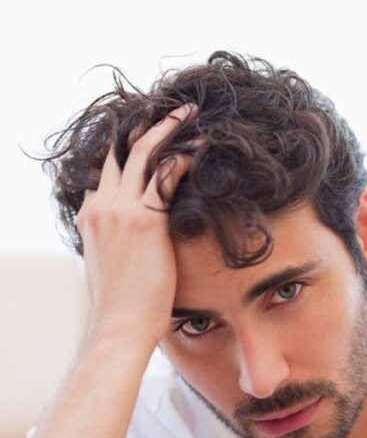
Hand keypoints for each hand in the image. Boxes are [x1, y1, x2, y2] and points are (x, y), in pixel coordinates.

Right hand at [76, 104, 195, 350]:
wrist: (120, 325)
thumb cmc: (123, 304)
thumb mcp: (111, 265)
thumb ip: (116, 243)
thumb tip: (131, 243)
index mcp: (90, 215)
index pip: (106, 169)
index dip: (127, 148)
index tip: (151, 134)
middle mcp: (100, 206)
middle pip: (121, 151)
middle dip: (147, 127)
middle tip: (175, 112)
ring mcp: (119, 210)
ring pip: (141, 153)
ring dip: (168, 129)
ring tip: (190, 115)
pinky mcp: (144, 220)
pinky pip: (164, 174)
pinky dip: (184, 155)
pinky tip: (203, 146)